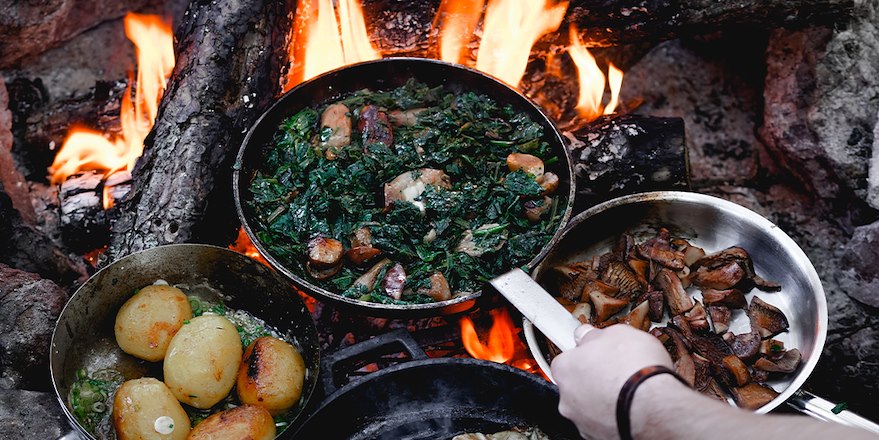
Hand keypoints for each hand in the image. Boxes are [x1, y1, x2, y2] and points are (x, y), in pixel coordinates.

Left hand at [550, 324, 674, 439]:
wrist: (656, 406)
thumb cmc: (636, 369)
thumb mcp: (617, 333)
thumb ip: (594, 335)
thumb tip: (587, 334)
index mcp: (565, 369)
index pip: (567, 358)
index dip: (586, 355)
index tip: (599, 354)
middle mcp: (567, 398)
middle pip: (577, 384)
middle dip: (595, 379)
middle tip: (617, 372)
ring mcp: (582, 421)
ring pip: (590, 406)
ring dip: (604, 399)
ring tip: (629, 391)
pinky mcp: (599, 437)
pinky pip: (605, 423)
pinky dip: (615, 416)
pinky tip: (631, 408)